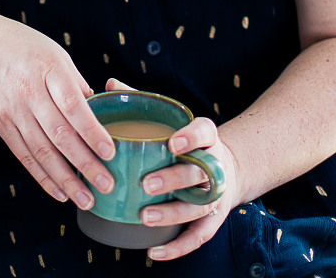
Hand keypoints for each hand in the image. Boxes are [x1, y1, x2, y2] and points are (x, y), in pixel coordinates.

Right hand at [0, 12, 115, 209]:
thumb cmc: (18, 44)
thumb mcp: (53, 52)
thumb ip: (74, 83)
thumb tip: (98, 111)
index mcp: (48, 68)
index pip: (73, 105)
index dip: (92, 131)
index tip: (110, 151)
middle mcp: (30, 90)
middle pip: (60, 134)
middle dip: (86, 164)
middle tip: (107, 184)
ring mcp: (13, 110)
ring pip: (42, 151)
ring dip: (66, 179)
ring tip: (86, 198)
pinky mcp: (1, 124)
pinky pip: (23, 155)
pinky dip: (42, 176)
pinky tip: (58, 190)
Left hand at [105, 78, 238, 261]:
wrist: (226, 167)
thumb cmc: (187, 140)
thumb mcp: (173, 118)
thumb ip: (143, 102)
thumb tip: (109, 84)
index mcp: (206, 136)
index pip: (205, 131)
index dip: (192, 137)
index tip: (172, 142)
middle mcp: (214, 165)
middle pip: (199, 173)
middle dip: (174, 179)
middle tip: (147, 184)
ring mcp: (215, 194)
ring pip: (199, 206)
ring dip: (172, 213)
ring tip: (145, 217)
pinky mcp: (213, 219)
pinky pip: (198, 236)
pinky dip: (178, 247)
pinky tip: (153, 252)